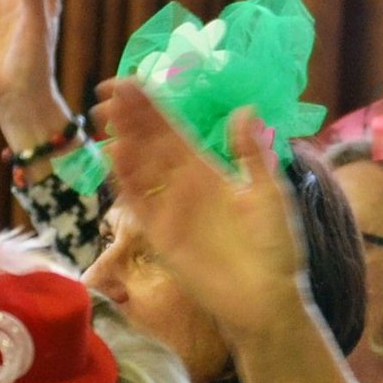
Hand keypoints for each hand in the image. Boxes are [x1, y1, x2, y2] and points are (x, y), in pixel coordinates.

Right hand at [94, 80, 306, 344]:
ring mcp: (170, 210)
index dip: (152, 109)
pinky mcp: (160, 236)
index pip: (173, 132)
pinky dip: (125, 182)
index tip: (129, 83)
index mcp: (210, 172)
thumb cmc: (276, 249)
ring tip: (105, 118)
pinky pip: (138, 204)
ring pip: (139, 170)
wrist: (267, 300)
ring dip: (121, 144)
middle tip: (106, 93)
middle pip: (150, 145)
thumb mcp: (270, 195)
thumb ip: (251, 155)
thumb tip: (244, 108)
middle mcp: (185, 187)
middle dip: (128, 119)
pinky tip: (114, 156)